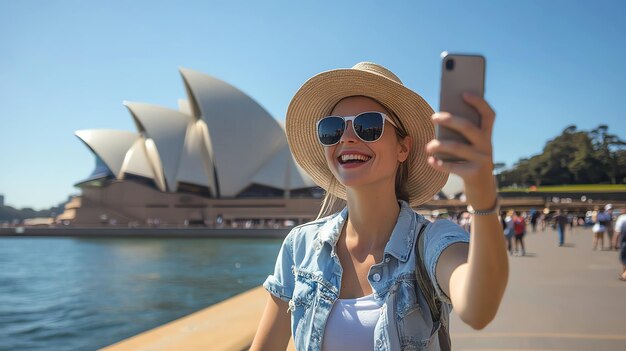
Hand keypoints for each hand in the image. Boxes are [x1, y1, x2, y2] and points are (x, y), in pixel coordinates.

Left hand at [425, 93, 496, 209]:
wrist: (482, 190)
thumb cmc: (470, 162)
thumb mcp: (471, 148)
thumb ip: (462, 135)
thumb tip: (440, 120)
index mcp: (487, 136)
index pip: (488, 115)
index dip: (479, 102)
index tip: (464, 93)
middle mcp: (487, 146)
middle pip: (468, 127)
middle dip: (449, 119)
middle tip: (433, 117)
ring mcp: (482, 160)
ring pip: (457, 147)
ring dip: (439, 145)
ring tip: (428, 146)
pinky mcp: (474, 174)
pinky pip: (453, 167)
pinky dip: (439, 163)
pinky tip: (430, 160)